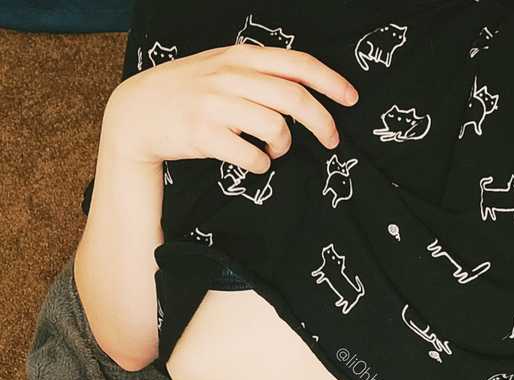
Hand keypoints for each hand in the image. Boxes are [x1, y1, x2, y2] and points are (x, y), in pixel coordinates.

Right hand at [101, 43, 358, 173]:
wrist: (137, 111)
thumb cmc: (187, 90)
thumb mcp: (221, 66)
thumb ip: (259, 71)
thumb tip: (306, 87)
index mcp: (240, 57)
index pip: (298, 64)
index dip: (331, 82)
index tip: (352, 99)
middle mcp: (230, 77)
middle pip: (295, 99)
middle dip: (323, 123)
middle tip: (332, 140)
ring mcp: (216, 105)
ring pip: (276, 129)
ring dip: (284, 146)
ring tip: (275, 149)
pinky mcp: (204, 135)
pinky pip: (252, 156)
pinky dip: (262, 164)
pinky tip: (256, 161)